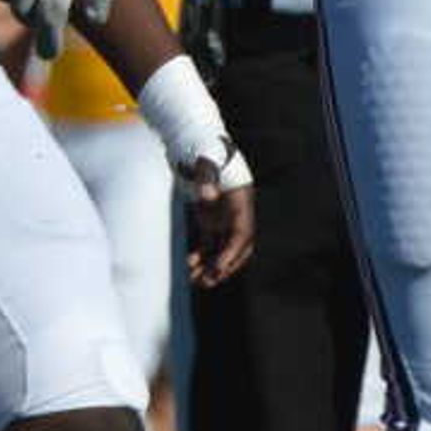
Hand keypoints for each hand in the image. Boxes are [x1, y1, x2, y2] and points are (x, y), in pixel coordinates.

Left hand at [181, 155, 255, 286]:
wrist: (204, 149)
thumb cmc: (209, 154)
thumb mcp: (207, 163)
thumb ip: (207, 179)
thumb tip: (207, 196)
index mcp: (241, 204)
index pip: (241, 235)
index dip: (231, 253)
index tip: (217, 267)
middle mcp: (236, 216)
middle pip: (236, 249)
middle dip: (224, 267)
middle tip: (208, 281)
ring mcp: (224, 220)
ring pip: (222, 251)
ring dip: (211, 267)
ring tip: (195, 280)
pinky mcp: (212, 222)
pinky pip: (210, 245)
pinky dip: (202, 257)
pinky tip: (189, 264)